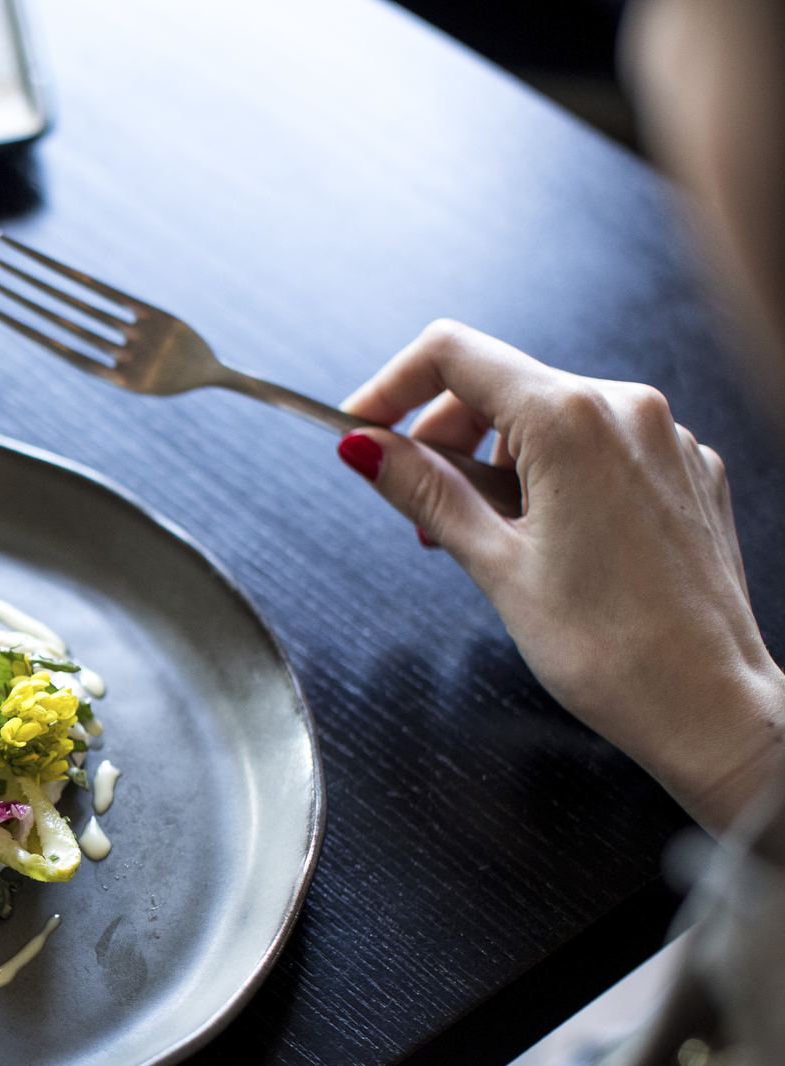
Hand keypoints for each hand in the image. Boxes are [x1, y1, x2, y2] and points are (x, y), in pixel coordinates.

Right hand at [339, 319, 784, 832]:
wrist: (709, 705)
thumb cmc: (611, 648)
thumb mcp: (492, 564)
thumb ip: (424, 491)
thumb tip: (362, 447)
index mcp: (572, 420)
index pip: (454, 355)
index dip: (391, 386)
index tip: (361, 429)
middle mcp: (627, 410)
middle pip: (501, 385)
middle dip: (444, 440)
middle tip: (418, 513)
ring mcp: (666, 438)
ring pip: (549, 419)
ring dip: (496, 465)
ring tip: (486, 542)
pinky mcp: (688, 470)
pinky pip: (600, 447)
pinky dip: (555, 479)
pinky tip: (548, 543)